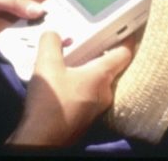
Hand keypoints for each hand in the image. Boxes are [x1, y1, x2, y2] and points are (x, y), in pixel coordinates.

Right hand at [7, 31, 134, 147]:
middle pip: (110, 67)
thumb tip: (53, 34)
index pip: (124, 53)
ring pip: (97, 82)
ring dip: (86, 70)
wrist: (42, 140)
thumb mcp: (46, 64)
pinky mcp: (84, 118)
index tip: (123, 28)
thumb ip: (51, 42)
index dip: (125, 37)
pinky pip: (87, 95)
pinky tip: (62, 83)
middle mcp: (104, 93)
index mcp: (101, 77)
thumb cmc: (50, 105)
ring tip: (70, 60)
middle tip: (87, 40)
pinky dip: (78, 85)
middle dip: (100, 52)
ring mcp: (95, 108)